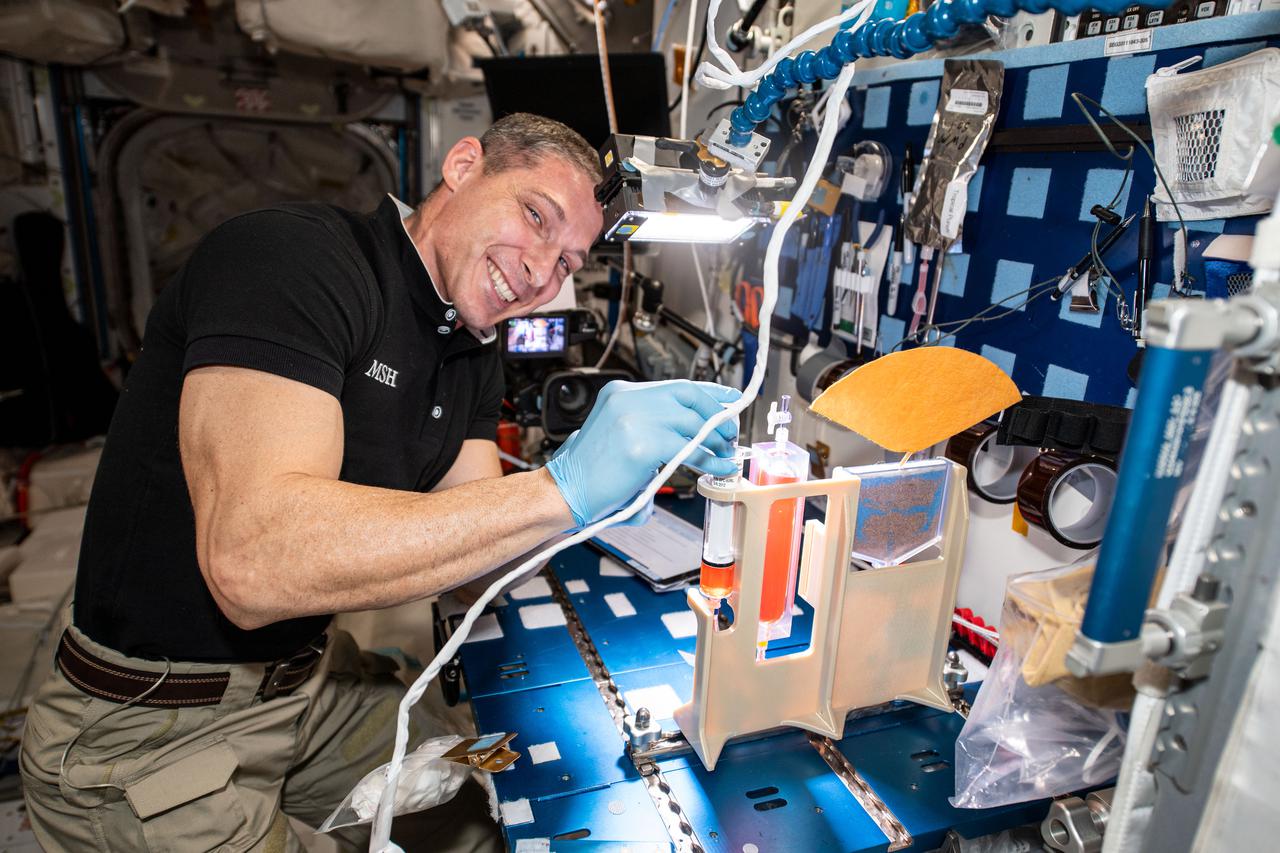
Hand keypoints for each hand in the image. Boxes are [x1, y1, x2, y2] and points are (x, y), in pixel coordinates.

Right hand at [546, 380, 739, 527]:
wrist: (564, 491)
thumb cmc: (591, 472)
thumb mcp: (620, 434)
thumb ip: (650, 426)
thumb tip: (694, 433)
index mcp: (620, 391)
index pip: (675, 385)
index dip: (709, 392)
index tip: (731, 400)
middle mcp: (628, 397)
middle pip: (689, 396)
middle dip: (717, 415)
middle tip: (730, 434)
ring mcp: (635, 418)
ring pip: (693, 422)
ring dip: (716, 439)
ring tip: (725, 454)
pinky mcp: (644, 444)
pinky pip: (689, 449)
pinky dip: (709, 459)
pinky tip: (717, 467)